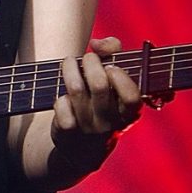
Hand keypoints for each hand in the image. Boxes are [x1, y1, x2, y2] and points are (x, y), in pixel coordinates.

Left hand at [50, 35, 141, 171]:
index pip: (132, 97)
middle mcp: (111, 123)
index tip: (111, 67)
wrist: (83, 148)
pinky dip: (60, 95)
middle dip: (91, 63)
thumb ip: (114, 51)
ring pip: (76, 90)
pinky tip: (63, 95)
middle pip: (99, 85)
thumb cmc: (103, 100)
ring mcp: (89, 128)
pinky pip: (61, 104)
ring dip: (70, 68)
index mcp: (130, 113)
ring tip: (69, 61)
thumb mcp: (116, 79)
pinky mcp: (67, 132)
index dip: (121, 78)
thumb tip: (96, 44)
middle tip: (88, 57)